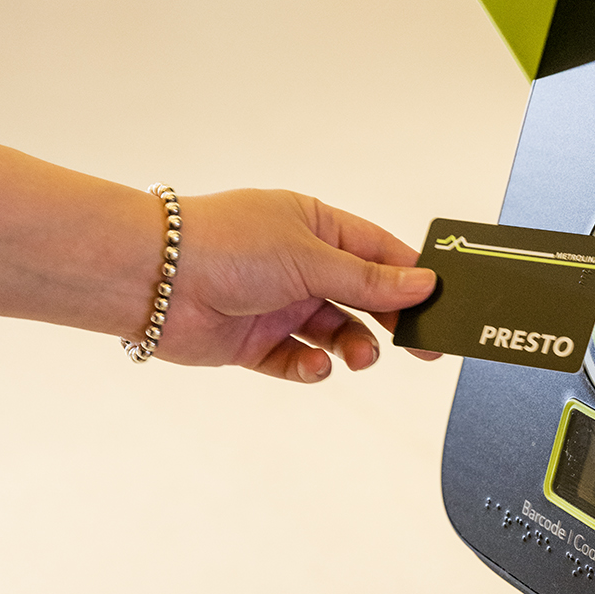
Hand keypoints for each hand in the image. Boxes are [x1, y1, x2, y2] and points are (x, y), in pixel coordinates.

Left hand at [155, 189, 438, 383]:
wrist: (152, 279)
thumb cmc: (224, 244)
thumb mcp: (311, 258)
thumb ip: (368, 280)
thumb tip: (422, 284)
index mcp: (315, 226)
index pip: (378, 253)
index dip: (411, 277)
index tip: (442, 302)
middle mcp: (298, 264)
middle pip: (362, 297)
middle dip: (392, 321)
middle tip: (425, 348)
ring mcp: (276, 304)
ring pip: (334, 332)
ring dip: (354, 346)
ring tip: (360, 356)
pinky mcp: (254, 342)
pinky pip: (296, 360)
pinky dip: (310, 367)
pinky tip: (315, 365)